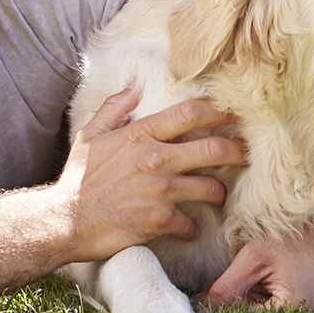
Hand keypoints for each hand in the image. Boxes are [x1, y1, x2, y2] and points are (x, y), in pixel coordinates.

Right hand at [53, 89, 245, 261]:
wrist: (65, 220)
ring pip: (210, 187)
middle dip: (238, 150)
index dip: (218, 110)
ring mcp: (160, 191)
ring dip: (220, 191)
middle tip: (248, 153)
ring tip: (220, 193)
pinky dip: (193, 227)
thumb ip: (115, 107)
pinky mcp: (159, 221)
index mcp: (141, 134)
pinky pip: (192, 223)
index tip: (233, 113)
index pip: (190, 113)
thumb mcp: (91, 134)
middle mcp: (156, 159)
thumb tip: (135, 85)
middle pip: (213, 148)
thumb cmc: (77, 178)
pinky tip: (190, 227)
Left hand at [203, 200, 313, 311]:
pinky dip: (268, 293)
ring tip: (256, 271)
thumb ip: (227, 287)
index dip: (222, 308)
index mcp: (291, 310)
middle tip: (227, 279)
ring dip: (253, 297)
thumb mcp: (255, 256)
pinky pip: (282, 305)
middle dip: (238, 302)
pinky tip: (268, 274)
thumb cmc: (298, 231)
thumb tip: (203, 307)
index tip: (204, 294)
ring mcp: (312, 311)